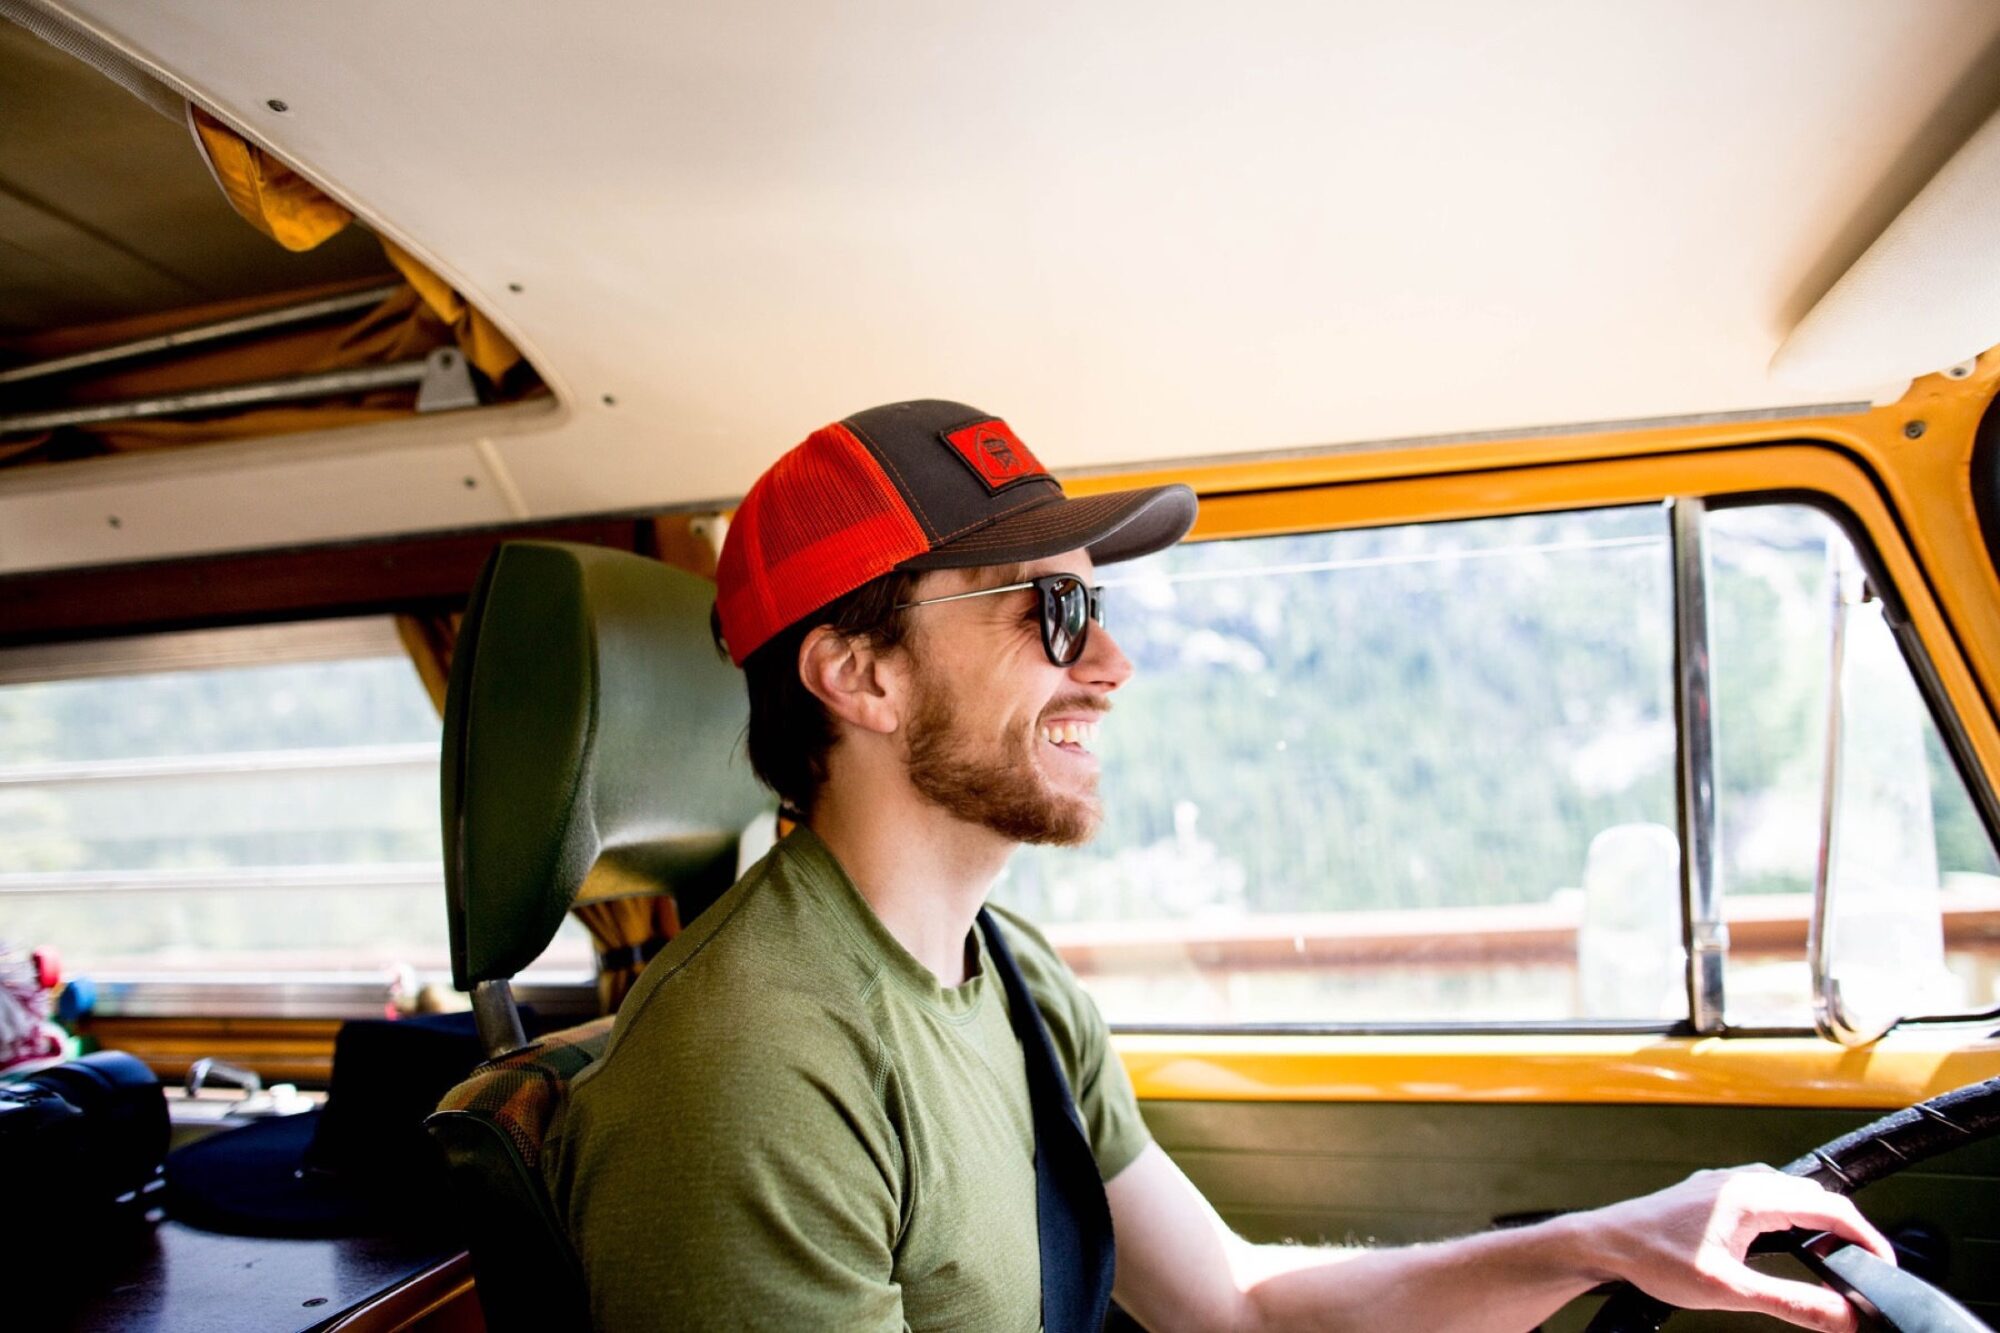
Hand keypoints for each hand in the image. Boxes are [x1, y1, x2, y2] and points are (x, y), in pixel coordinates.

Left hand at [1581, 1166, 1897, 1332]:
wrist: (1604, 1241)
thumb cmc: (1654, 1259)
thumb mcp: (1729, 1290)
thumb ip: (1791, 1303)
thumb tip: (1844, 1316)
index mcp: (1753, 1197)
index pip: (1831, 1208)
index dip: (1866, 1237)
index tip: (1885, 1265)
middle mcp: (1742, 1180)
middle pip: (1815, 1196)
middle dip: (1847, 1228)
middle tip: (1864, 1265)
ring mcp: (1726, 1182)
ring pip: (1790, 1192)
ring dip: (1817, 1218)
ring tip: (1834, 1254)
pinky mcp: (1713, 1190)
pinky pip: (1767, 1192)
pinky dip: (1791, 1213)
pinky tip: (1787, 1237)